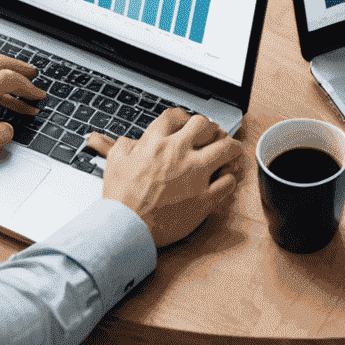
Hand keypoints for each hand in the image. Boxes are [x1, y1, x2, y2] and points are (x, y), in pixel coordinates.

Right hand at [93, 109, 243, 247]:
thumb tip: (130, 141)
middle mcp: (179, 154)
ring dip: (230, 148)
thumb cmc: (120, 199)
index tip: (187, 123)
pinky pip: (228, 182)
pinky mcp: (204, 198)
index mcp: (156, 143)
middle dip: (211, 128)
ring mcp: (195, 175)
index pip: (175, 116)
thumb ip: (124, 146)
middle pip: (205, 126)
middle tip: (212, 135)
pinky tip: (225, 179)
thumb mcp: (114, 163)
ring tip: (231, 152)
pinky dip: (229, 179)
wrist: (126, 228)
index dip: (184, 117)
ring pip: (226, 149)